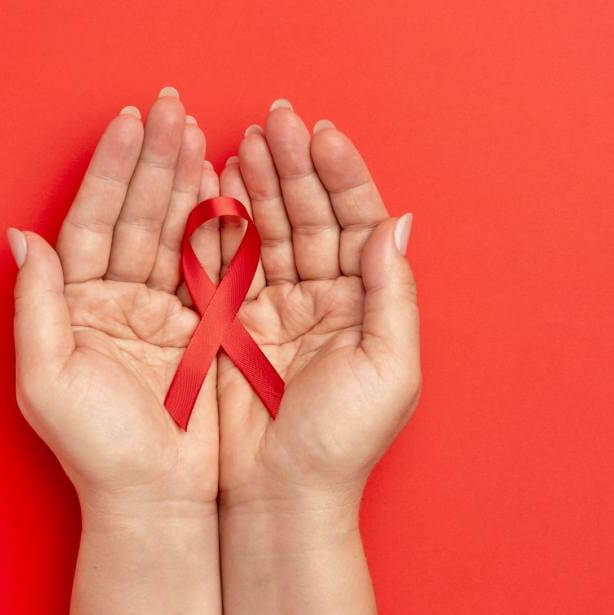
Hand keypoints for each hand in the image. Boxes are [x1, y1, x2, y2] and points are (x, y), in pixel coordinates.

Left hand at [10, 87, 220, 515]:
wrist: (157, 501)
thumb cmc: (96, 451)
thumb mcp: (48, 379)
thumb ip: (36, 305)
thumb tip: (20, 238)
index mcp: (76, 307)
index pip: (92, 223)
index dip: (110, 171)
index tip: (129, 123)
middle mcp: (115, 301)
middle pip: (134, 216)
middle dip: (152, 161)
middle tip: (171, 108)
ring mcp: (159, 312)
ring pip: (172, 233)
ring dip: (184, 182)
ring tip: (196, 132)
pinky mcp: (200, 329)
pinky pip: (207, 267)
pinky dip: (217, 227)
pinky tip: (224, 185)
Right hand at [217, 101, 420, 514]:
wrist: (279, 494)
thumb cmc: (341, 442)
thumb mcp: (389, 367)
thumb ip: (392, 293)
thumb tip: (395, 223)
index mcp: (365, 306)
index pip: (357, 223)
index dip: (342, 176)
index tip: (321, 134)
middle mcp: (323, 299)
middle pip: (312, 216)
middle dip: (295, 166)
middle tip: (275, 120)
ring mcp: (276, 307)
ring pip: (270, 230)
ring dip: (260, 184)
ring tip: (245, 140)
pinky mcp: (233, 323)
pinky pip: (229, 262)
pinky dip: (223, 223)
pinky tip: (218, 184)